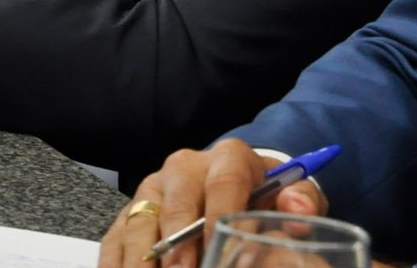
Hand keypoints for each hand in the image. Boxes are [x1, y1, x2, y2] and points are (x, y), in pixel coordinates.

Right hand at [98, 140, 326, 267]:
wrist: (236, 186)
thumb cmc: (261, 197)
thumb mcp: (288, 195)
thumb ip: (300, 202)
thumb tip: (298, 212)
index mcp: (227, 158)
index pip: (225, 184)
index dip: (224, 219)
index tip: (229, 254)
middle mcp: (184, 168)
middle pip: (176, 204)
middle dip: (179, 247)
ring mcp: (153, 189)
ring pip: (140, 222)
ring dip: (143, 259)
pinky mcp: (132, 212)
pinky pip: (116, 237)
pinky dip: (117, 263)